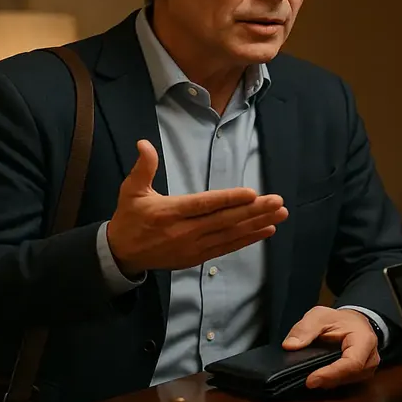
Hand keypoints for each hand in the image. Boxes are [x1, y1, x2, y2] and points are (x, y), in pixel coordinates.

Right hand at [106, 140, 288, 275]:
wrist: (122, 254)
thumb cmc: (129, 218)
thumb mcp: (131, 190)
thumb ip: (143, 168)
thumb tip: (144, 144)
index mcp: (169, 213)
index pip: (204, 205)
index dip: (229, 200)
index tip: (252, 193)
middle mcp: (184, 232)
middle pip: (224, 220)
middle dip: (254, 211)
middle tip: (278, 202)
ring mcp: (193, 247)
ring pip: (230, 235)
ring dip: (257, 224)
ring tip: (279, 214)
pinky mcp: (198, 258)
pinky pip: (227, 248)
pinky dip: (248, 240)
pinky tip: (266, 230)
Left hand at [282, 307, 379, 388]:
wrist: (355, 323)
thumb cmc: (339, 319)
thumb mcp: (319, 316)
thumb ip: (305, 329)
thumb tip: (289, 346)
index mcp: (364, 341)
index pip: (351, 363)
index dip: (331, 374)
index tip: (310, 380)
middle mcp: (371, 359)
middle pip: (348, 376)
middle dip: (326, 379)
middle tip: (305, 379)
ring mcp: (368, 370)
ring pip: (346, 382)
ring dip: (328, 382)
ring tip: (311, 376)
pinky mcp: (361, 376)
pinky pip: (346, 383)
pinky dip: (331, 382)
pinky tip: (319, 378)